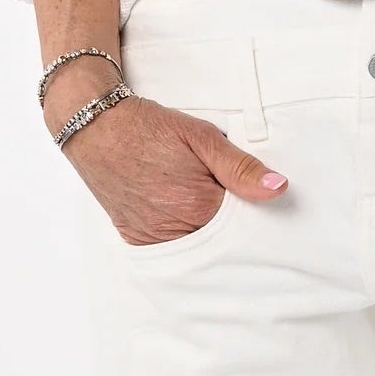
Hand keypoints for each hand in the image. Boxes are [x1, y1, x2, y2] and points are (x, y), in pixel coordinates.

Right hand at [47, 83, 287, 245]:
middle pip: (220, 241)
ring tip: (194, 197)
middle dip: (228, 223)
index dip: (251, 210)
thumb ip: (241, 167)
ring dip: (204, 231)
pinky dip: (180, 235)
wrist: (96, 127)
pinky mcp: (136, 238)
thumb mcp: (202, 137)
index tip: (250, 197)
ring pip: (195, 247)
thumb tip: (277, 189)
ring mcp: (152, 237)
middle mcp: (175, 229)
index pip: (244, 225)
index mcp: (198, 206)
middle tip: (220, 194)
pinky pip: (169, 248)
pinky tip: (180, 213)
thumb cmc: (149, 128)